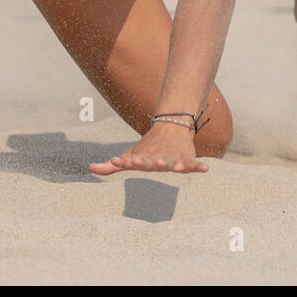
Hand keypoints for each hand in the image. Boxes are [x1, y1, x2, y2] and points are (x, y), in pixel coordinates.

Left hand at [89, 122, 208, 175]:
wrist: (171, 127)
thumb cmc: (147, 148)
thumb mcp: (130, 155)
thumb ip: (111, 166)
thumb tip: (90, 169)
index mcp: (143, 158)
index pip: (132, 160)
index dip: (123, 161)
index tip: (115, 160)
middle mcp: (157, 158)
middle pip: (152, 162)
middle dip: (148, 163)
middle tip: (143, 163)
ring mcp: (172, 158)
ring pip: (173, 163)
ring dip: (172, 164)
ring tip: (176, 167)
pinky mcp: (186, 160)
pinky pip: (194, 164)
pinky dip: (199, 166)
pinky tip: (206, 169)